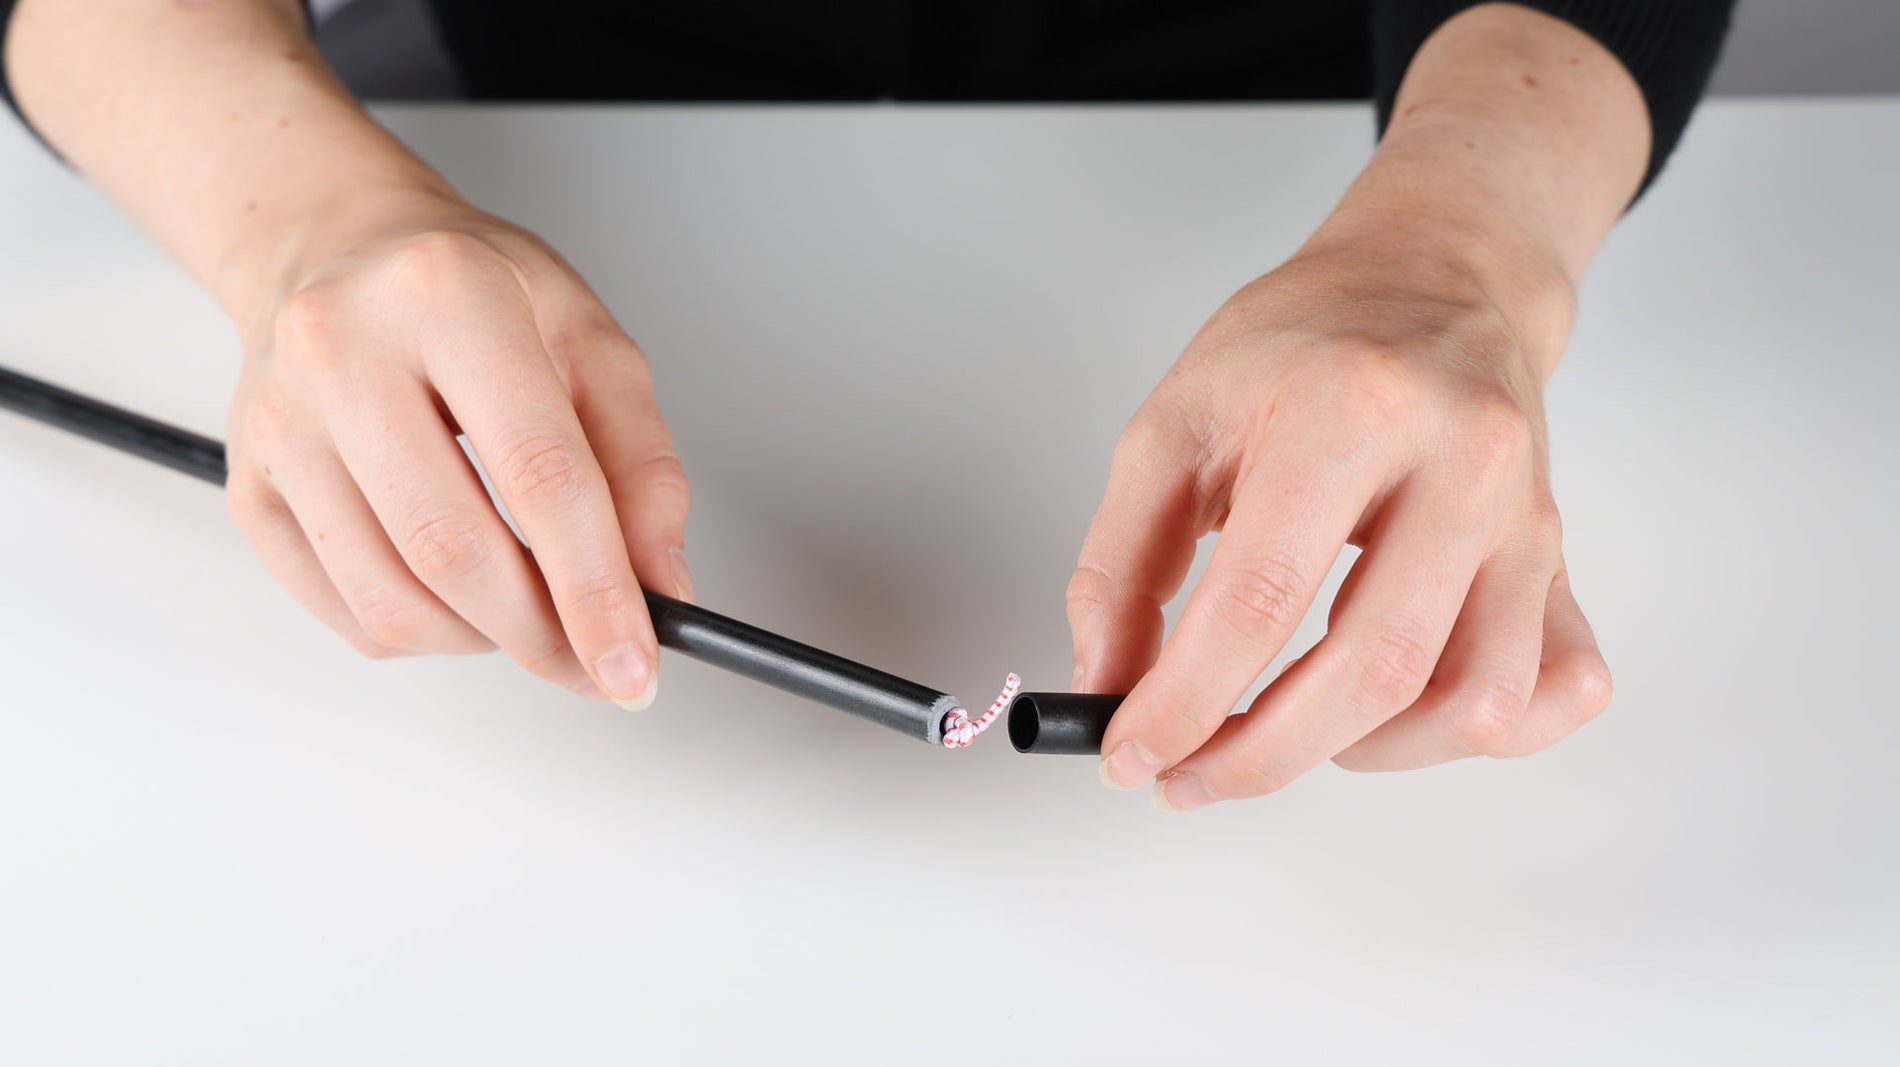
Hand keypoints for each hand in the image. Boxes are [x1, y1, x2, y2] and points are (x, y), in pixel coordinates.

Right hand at [223, 193, 691, 706]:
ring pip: (393, 602)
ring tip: (529, 608)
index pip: (539, 474)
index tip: (634, 665)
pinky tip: (459, 591)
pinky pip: (346, 612)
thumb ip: (642, 464)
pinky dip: (424, 632)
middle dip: (542, 634)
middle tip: (595, 660)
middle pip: (454, 552)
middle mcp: (342, 352)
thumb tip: (659, 585)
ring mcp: (279, 425)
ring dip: (484, 640)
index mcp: (448, 296)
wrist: (340, 248)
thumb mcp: (590, 342)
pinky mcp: (249, 488)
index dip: (596, 588)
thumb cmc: (472, 290)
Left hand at [1067, 227, 1612, 807]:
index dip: (1185, 701)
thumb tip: (1106, 681)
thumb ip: (1121, 558)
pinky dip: (1467, 733)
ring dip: (1363, 752)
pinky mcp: (1563, 560)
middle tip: (1190, 778)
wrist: (1433, 279)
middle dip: (1262, 756)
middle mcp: (1463, 464)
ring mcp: (1530, 518)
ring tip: (1288, 725)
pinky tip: (1392, 710)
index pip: (1260, 600)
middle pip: (1375, 671)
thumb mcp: (1174, 421)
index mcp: (1351, 410)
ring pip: (1474, 703)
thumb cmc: (1301, 347)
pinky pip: (1553, 694)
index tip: (1131, 752)